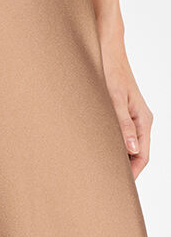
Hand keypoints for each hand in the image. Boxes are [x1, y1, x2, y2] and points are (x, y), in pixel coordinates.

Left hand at [101, 40, 152, 179]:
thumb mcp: (113, 98)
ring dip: (114, 159)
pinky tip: (93, 152)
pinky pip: (118, 137)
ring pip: (126, 147)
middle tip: (101, 183)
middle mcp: (139, 121)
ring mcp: (130, 118)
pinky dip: (109, 147)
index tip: (116, 187)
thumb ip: (122, 124)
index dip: (131, 175)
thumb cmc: (109, 70)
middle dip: (122, 170)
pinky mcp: (119, 114)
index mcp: (143, 120)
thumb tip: (132, 149)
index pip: (143, 157)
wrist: (105, 49)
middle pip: (135, 155)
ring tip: (95, 171)